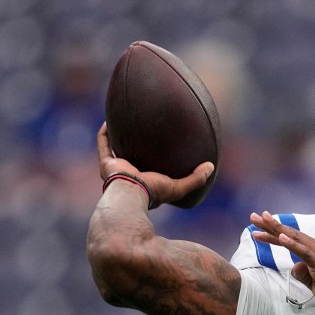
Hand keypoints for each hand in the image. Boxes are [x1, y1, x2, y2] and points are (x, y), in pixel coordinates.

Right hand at [97, 122, 213, 208]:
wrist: (130, 193)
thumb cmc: (153, 192)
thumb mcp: (179, 187)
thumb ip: (196, 179)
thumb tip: (211, 166)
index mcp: (144, 183)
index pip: (150, 171)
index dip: (155, 161)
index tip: (163, 148)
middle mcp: (129, 176)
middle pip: (132, 158)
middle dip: (134, 147)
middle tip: (143, 131)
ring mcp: (116, 170)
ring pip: (115, 150)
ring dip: (118, 138)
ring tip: (124, 123)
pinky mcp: (106, 164)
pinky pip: (103, 145)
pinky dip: (105, 134)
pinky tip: (109, 120)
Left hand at [249, 211, 314, 311]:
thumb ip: (304, 275)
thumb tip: (295, 268)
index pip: (292, 240)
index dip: (275, 233)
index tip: (261, 227)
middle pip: (290, 234)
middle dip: (271, 225)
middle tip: (254, 217)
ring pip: (294, 238)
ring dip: (277, 229)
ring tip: (261, 221)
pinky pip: (304, 251)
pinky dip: (292, 244)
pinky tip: (281, 237)